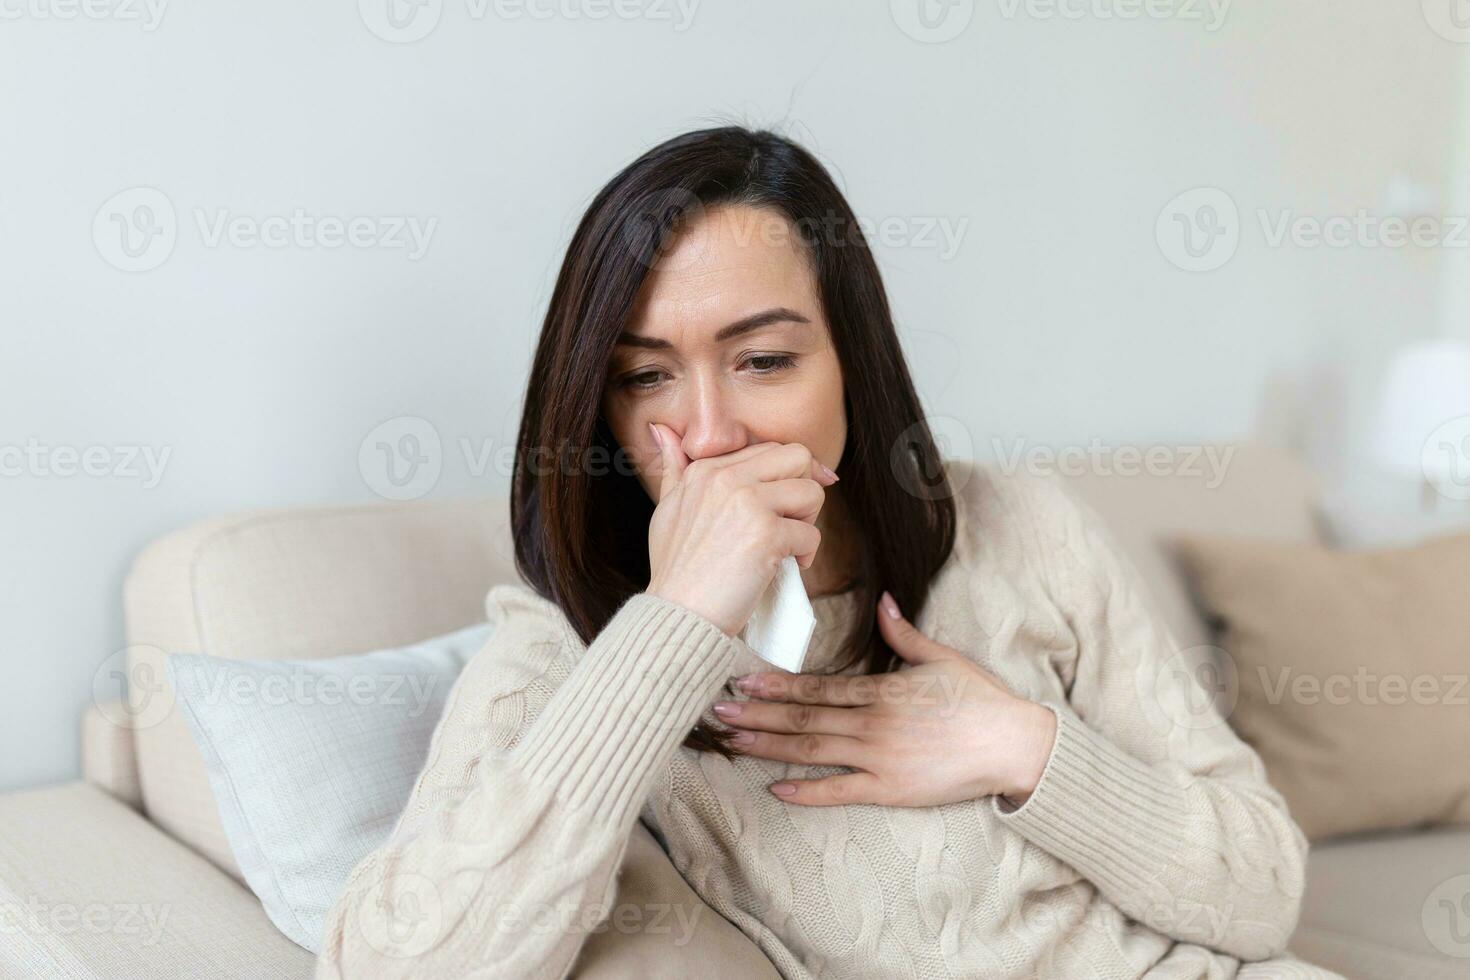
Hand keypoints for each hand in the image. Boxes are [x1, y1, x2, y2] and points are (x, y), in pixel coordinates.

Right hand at [644, 422, 837, 636]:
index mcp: (705, 470)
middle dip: (805, 487)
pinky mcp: (766, 534)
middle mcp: (725, 479)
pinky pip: (811, 534)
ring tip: (787, 545)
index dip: (789, 473)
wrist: (678, 615)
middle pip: (798, 456)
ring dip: (808, 522)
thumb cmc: (676, 569)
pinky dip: (806, 556)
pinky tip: (783, 568)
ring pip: (812, 491)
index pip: (768, 449)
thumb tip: (663, 430)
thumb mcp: (666, 509)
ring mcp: (746, 503)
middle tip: (792, 521)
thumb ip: (673, 468)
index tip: (794, 500)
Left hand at [711, 591, 1057, 807]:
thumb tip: (882, 602)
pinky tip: (775, 788)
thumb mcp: (941, 657)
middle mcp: (872, 723)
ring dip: (768, 745)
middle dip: (757, 713)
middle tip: (717, 709)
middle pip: (803, 717)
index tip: (743, 677)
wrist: (1013, 744)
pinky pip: (839, 791)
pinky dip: (806, 791)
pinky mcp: (890, 789)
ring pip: (811, 750)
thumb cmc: (980, 699)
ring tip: (732, 740)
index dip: (776, 683)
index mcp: (882, 690)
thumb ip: (903, 634)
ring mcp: (879, 758)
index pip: (817, 686)